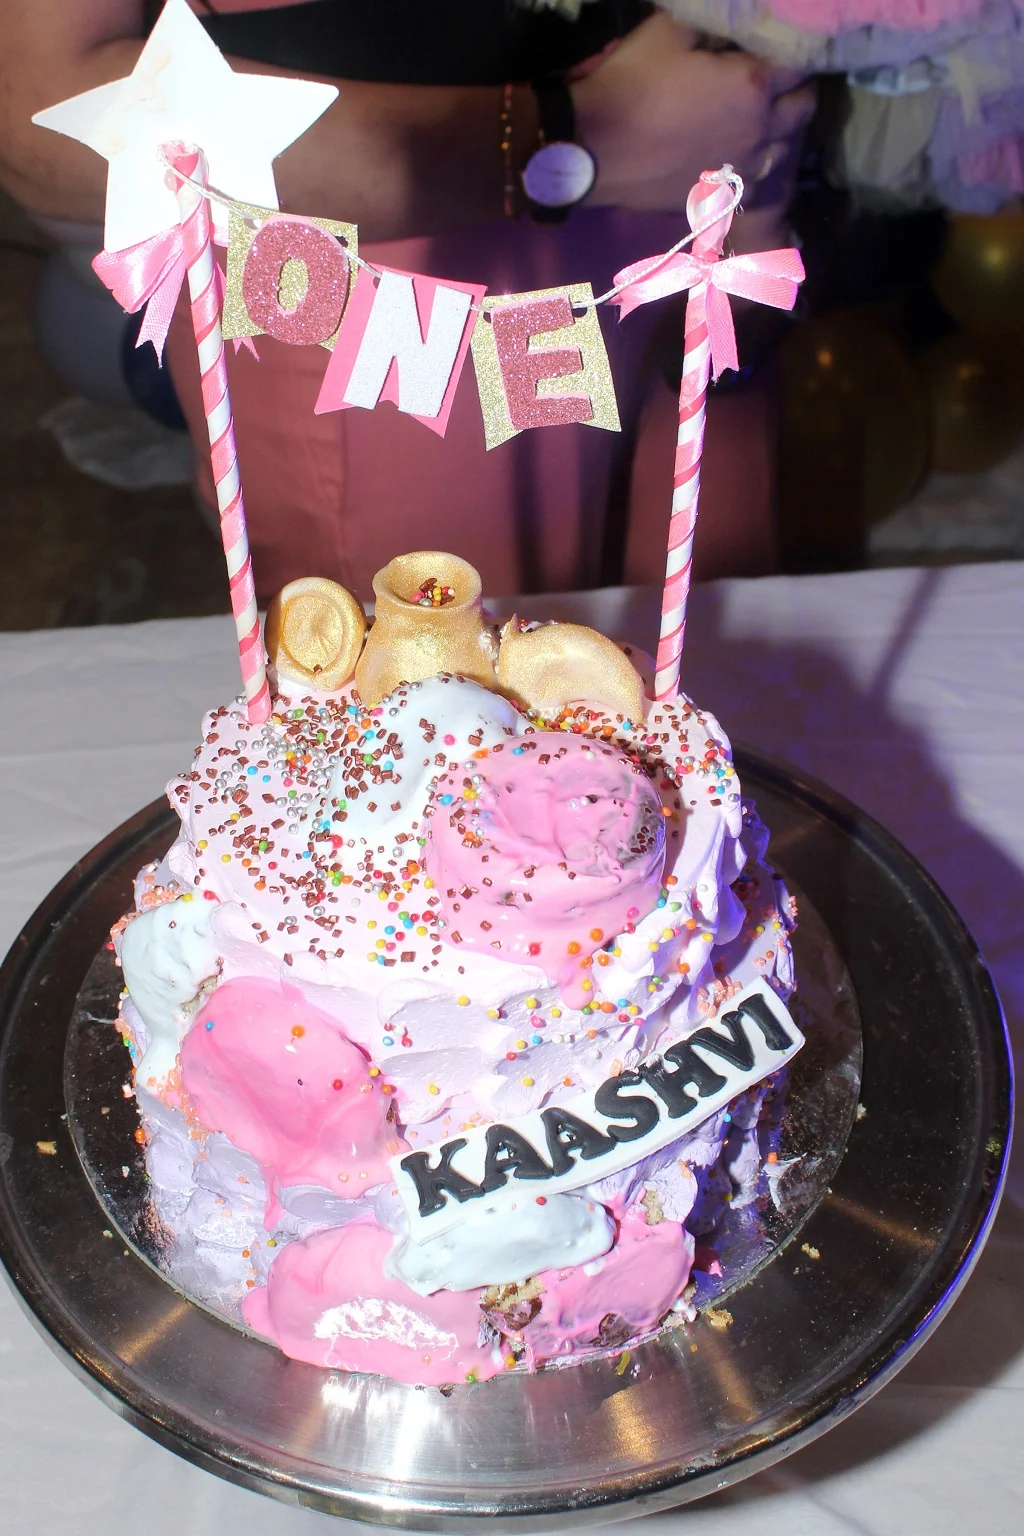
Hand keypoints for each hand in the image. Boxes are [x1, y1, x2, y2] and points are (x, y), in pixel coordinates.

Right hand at [573, 14, 814, 229]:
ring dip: (781, 130)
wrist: (593, 148)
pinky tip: (740, 154)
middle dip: (796, 88)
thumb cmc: (632, 83)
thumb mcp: (670, 29)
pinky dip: (757, 165)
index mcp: (753, 86)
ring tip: (763, 118)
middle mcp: (759, 132)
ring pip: (785, 150)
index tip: (779, 42)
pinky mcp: (719, 195)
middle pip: (803, 108)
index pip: (799, 61)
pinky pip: (755, 182)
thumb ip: (714, 20)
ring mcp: (740, 170)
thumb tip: (735, 16)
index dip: (794, 47)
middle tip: (777, 77)